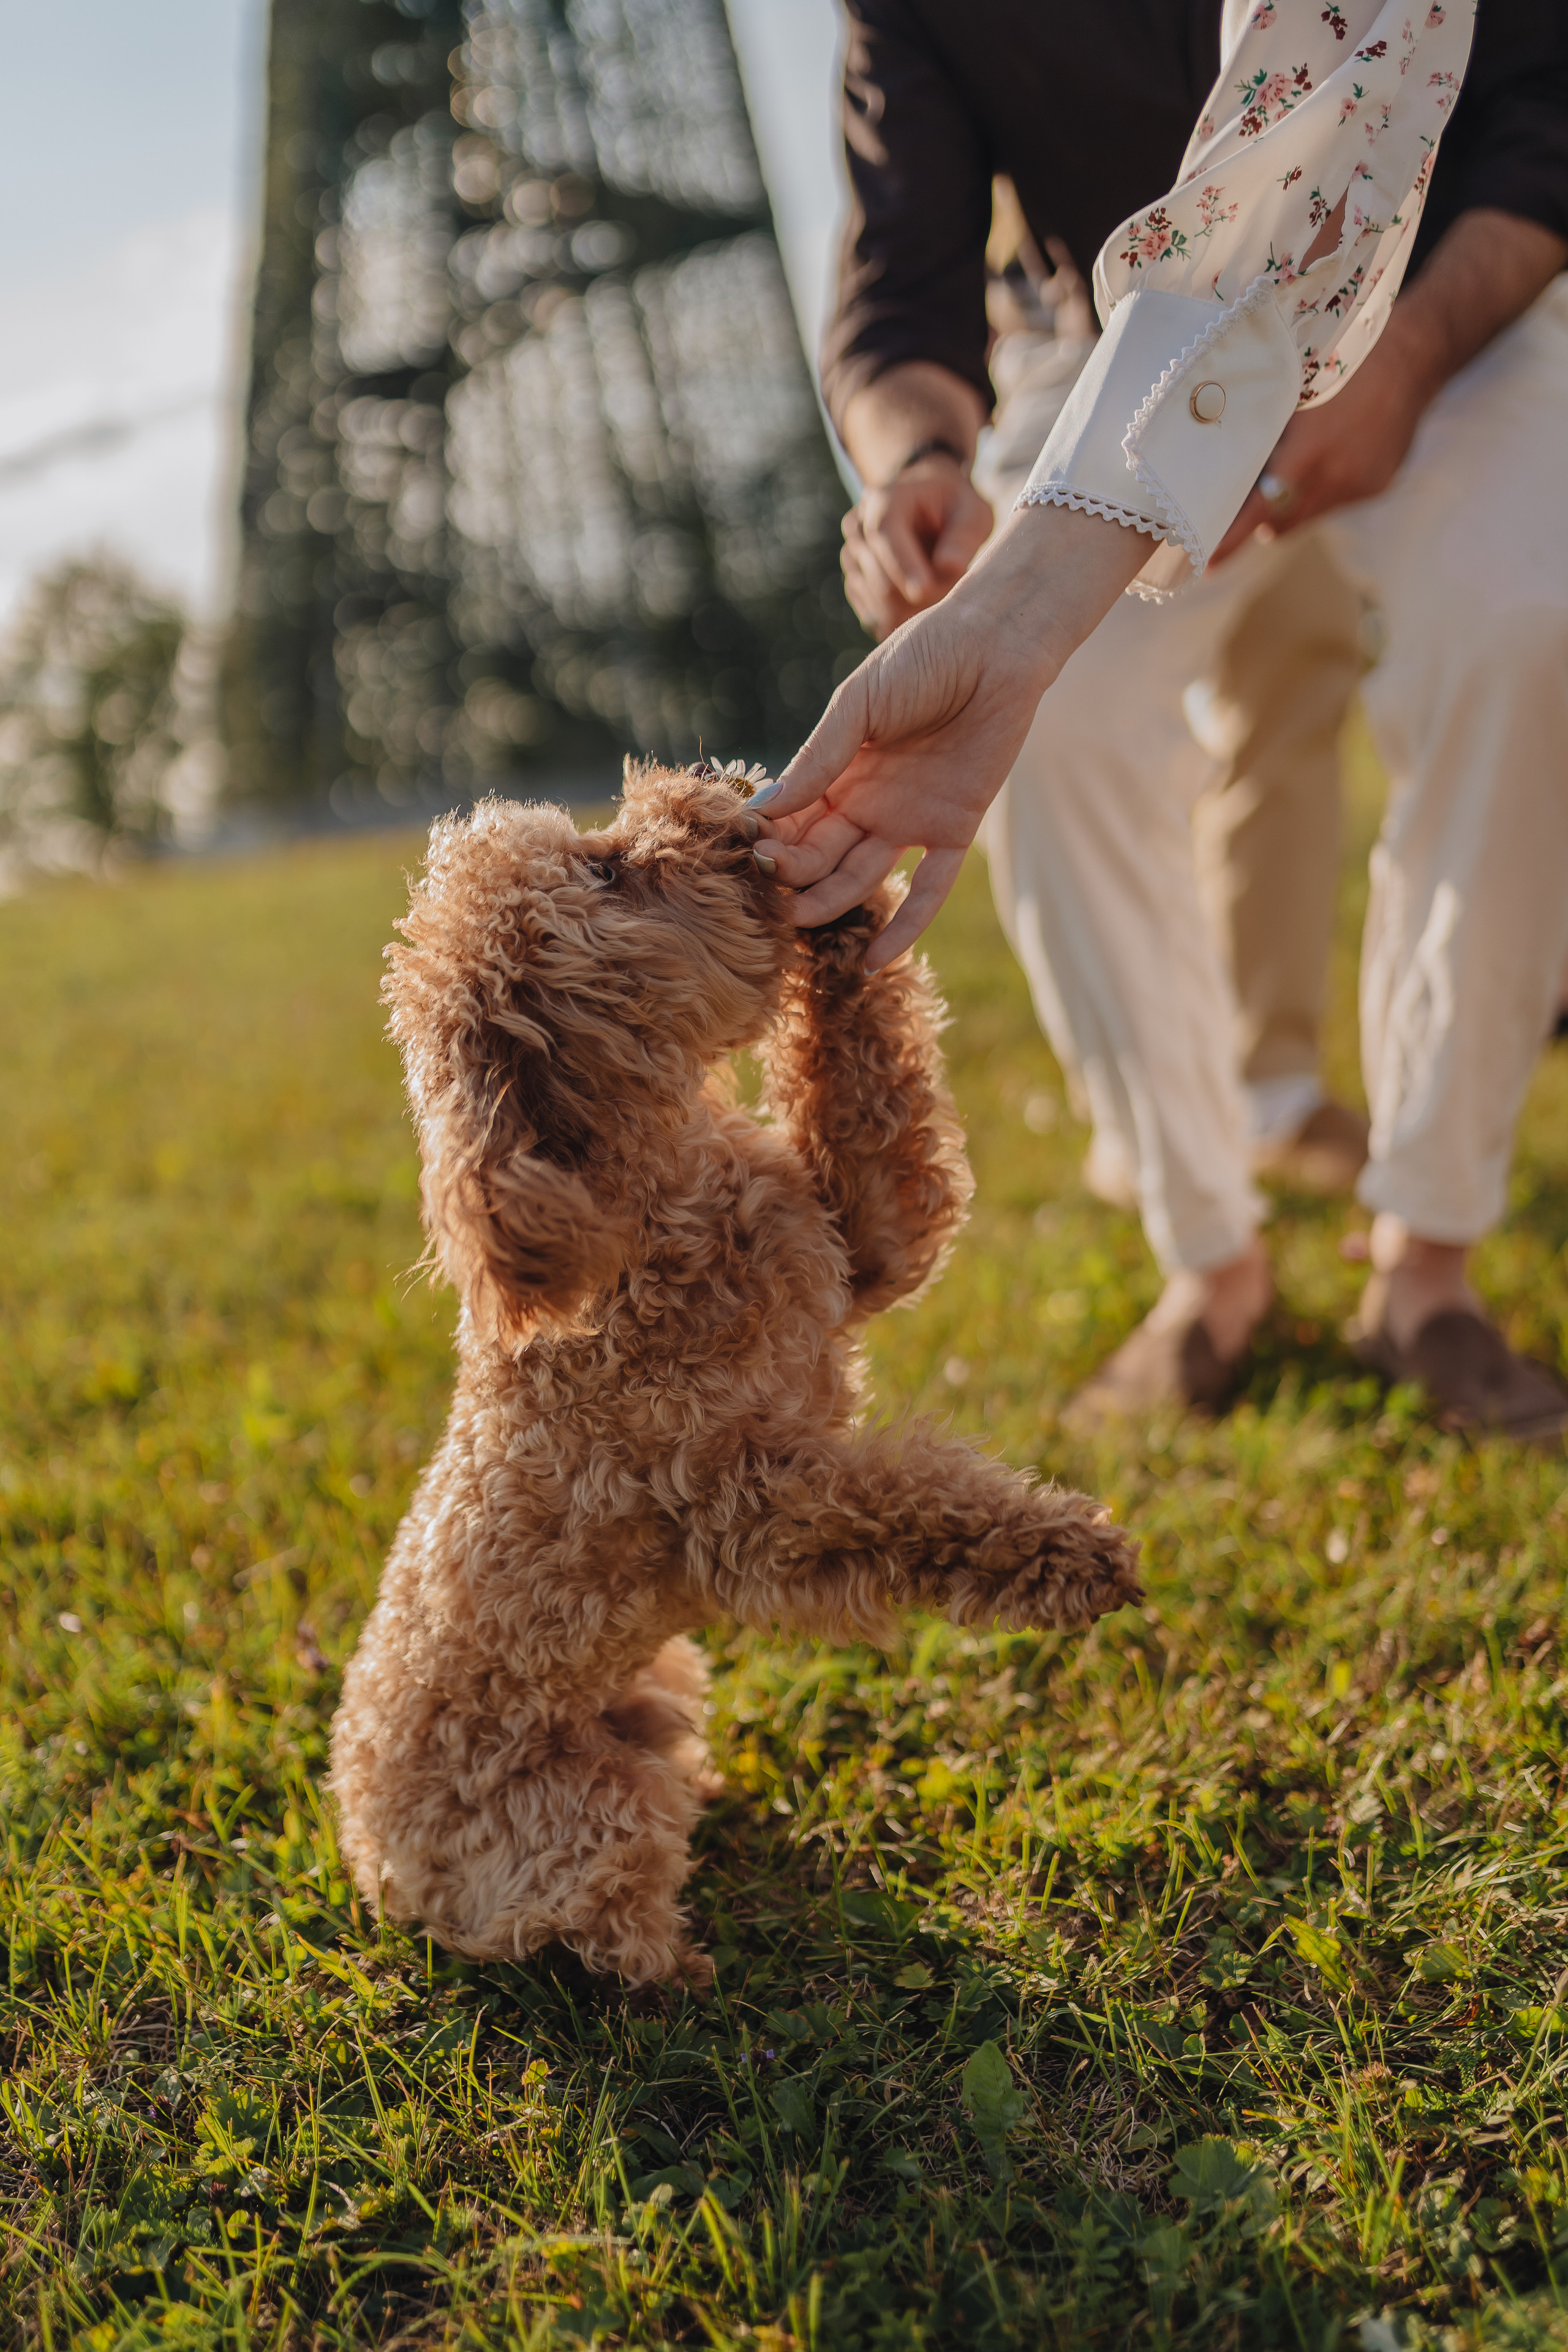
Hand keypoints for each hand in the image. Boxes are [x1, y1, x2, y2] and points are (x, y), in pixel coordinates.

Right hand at [757, 502, 1147, 970]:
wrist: (995, 646)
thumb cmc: (923, 659)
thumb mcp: (860, 705)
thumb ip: (820, 758)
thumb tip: (765, 809)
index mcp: (838, 772)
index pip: (794, 819)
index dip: (771, 838)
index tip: (746, 853)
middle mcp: (868, 804)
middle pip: (821, 854)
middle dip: (793, 874)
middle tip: (769, 891)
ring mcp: (909, 821)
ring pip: (860, 877)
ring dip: (830, 902)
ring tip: (798, 922)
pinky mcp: (954, 832)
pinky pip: (929, 889)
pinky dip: (905, 926)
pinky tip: (874, 961)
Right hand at [842, 461, 993, 638]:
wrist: (930, 507)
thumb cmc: (954, 508)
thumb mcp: (972, 512)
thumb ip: (964, 536)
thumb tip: (949, 567)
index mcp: (885, 500)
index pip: (884, 535)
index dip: (903, 566)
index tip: (923, 591)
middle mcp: (859, 527)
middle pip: (879, 579)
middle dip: (916, 598)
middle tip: (954, 601)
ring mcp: (852, 557)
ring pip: (875, 602)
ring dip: (911, 612)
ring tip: (943, 600)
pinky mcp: (855, 581)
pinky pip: (872, 614)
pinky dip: (898, 620)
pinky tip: (922, 613)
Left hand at [1209, 329, 1427, 562]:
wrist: (1411, 358)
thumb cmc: (1342, 366)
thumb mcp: (1295, 394)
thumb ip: (1267, 438)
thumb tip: (1232, 469)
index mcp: (1310, 453)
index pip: (1260, 510)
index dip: (1232, 539)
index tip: (1208, 564)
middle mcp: (1336, 477)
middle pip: (1282, 523)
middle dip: (1260, 521)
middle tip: (1240, 511)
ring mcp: (1359, 486)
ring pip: (1308, 515)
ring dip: (1292, 504)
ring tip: (1294, 468)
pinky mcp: (1376, 486)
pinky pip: (1335, 502)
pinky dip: (1323, 490)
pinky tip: (1332, 456)